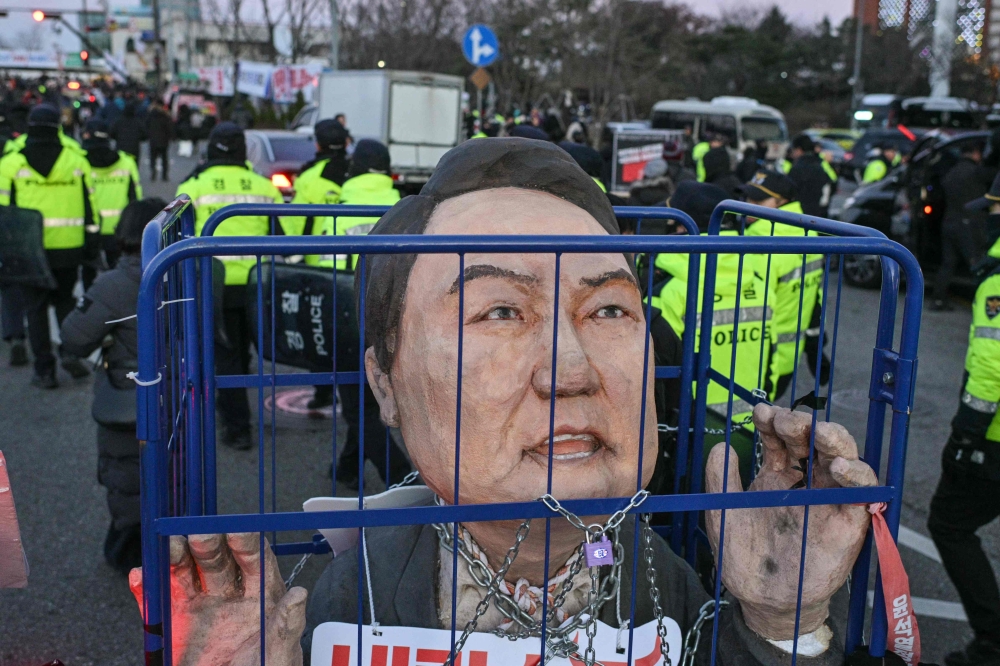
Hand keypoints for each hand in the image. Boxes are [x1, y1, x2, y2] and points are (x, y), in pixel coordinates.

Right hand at [129, 533, 307, 665]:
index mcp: (260, 595)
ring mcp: (200, 605)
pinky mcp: (174, 623)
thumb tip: (299, 594)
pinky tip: (141, 576)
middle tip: (200, 536)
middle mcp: (229, 593)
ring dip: (176, 555)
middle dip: (209, 544)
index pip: (255, 560)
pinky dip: (146, 588)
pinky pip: (157, 600)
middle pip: (218, 559)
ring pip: (186, 570)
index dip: (247, 543)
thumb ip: (287, 625)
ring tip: (169, 546)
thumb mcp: (279, 654)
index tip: (238, 533)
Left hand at [705, 404, 876, 640]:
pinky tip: (839, 467)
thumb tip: (721, 445)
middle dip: (802, 423)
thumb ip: (720, 478)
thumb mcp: (722, 511)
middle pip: (814, 440)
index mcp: (778, 475)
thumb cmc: (744, 556)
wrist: (762, 599)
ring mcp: (829, 499)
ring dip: (835, 439)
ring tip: (819, 432)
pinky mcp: (849, 522)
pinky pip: (863, 492)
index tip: (760, 412)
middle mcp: (806, 482)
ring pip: (844, 457)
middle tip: (786, 421)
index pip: (781, 437)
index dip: (773, 421)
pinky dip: (857, 475)